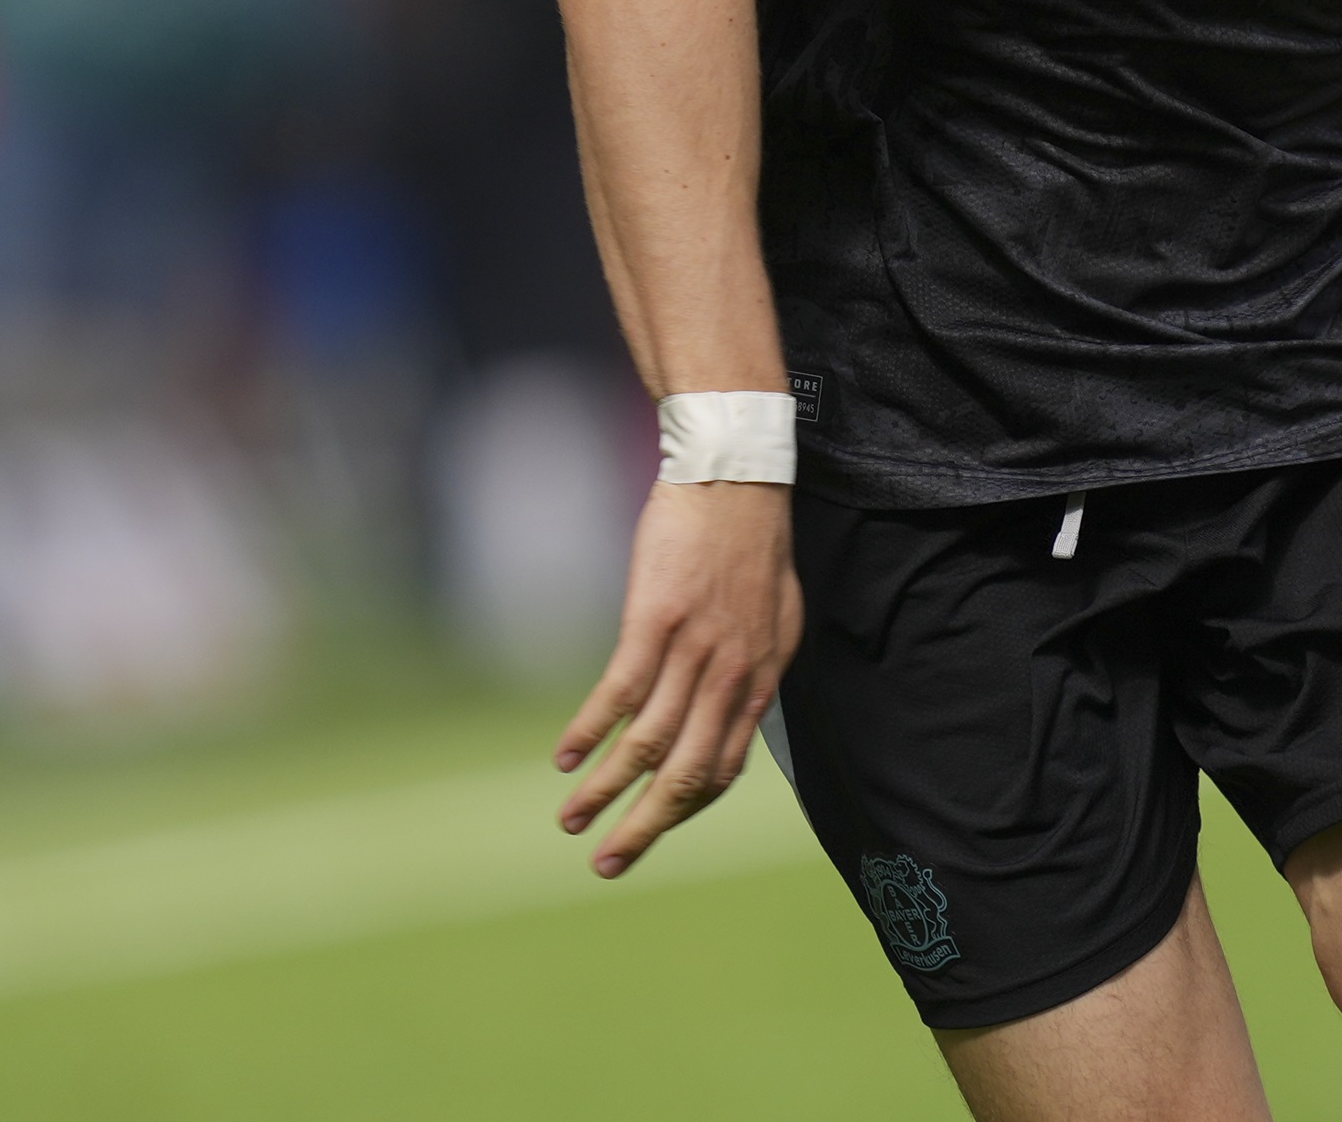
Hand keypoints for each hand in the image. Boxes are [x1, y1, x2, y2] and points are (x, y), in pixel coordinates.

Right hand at [556, 479, 802, 876]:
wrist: (737, 476)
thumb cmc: (750, 543)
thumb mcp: (776, 615)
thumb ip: (754, 667)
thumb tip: (739, 709)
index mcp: (762, 678)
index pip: (724, 769)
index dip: (685, 808)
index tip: (653, 830)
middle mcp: (732, 674)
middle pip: (686, 776)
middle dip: (645, 828)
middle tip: (609, 865)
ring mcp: (694, 650)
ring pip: (646, 745)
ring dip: (604, 792)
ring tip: (571, 821)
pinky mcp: (656, 621)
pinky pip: (619, 695)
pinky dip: (589, 733)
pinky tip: (565, 760)